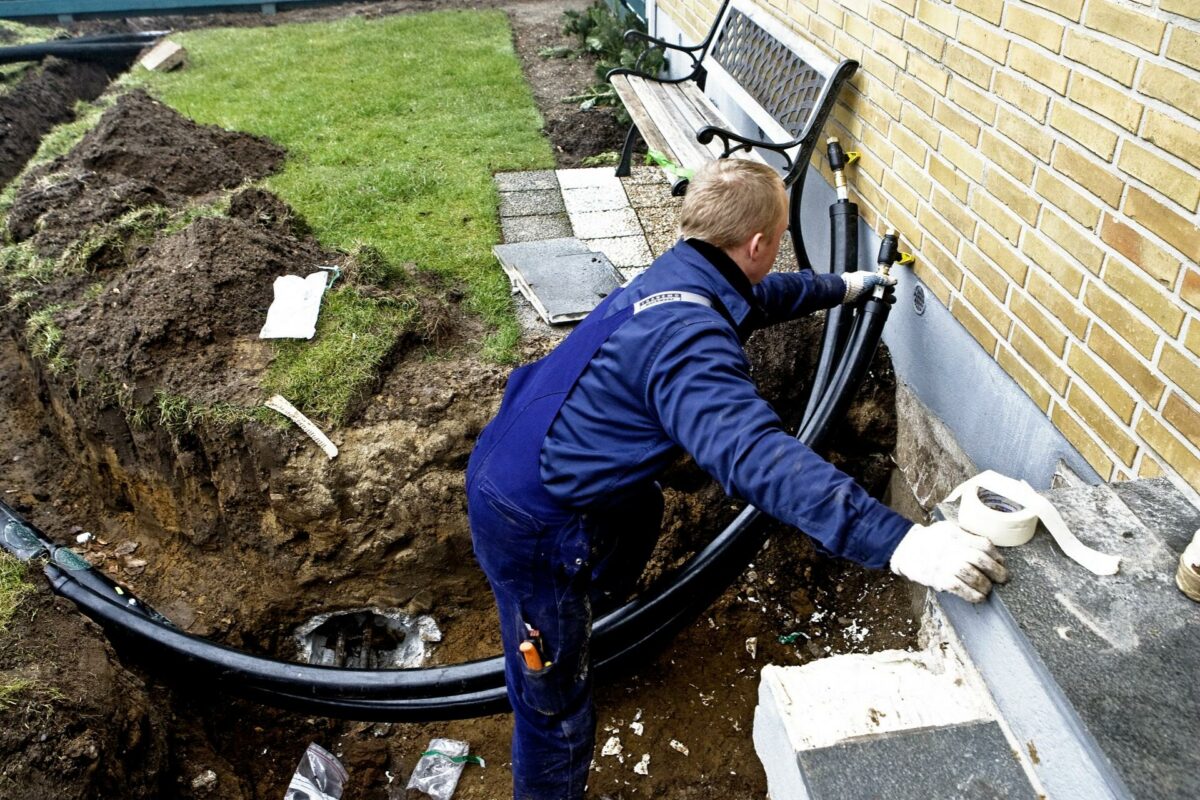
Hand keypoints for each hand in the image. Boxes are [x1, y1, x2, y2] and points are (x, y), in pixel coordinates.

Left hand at [841, 271, 896, 303]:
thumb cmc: (853, 283)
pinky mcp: (862, 303)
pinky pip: (872, 305)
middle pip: (882, 291)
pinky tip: (883, 307)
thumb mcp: (870, 278)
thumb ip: (882, 279)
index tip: (892, 288)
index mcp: (869, 278)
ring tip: (888, 302)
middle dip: (888, 294)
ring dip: (885, 301)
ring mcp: (865, 295)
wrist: (843, 292)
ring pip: (878, 299)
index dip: (888, 285)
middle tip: (890, 296)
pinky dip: (878, 306)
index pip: (882, 281)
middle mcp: (868, 286)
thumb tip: (893, 279)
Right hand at [889, 521, 1008, 602]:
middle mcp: (952, 549)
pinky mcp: (939, 579)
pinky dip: (972, 595)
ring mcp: (945, 565)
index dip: (996, 555)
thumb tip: (988, 548)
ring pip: (972, 576)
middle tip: (1002, 578)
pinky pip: (960, 589)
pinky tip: (978, 597)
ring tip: (988, 588)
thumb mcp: (947, 529)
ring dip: (985, 585)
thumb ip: (966, 535)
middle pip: (980, 560)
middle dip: (996, 572)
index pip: (983, 544)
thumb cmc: (929, 539)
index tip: (1001, 562)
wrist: (905, 549)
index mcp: (956, 535)